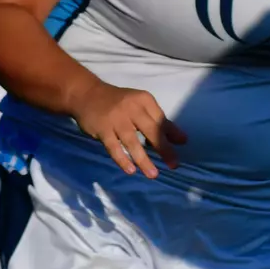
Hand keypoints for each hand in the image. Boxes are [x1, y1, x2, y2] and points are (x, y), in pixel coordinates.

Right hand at [71, 82, 187, 176]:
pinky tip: (131, 170)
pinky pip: (113, 147)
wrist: (87, 95)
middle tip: (174, 164)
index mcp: (144, 100)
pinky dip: (122, 159)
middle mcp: (132, 108)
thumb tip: (182, 140)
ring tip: (153, 174)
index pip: (161, 119)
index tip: (182, 147)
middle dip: (163, 148)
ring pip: (132, 141)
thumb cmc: (119, 103)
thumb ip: (160, 122)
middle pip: (151, 130)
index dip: (172, 135)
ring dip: (143, 159)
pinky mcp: (102, 129)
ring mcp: (116, 119)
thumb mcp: (141, 106)